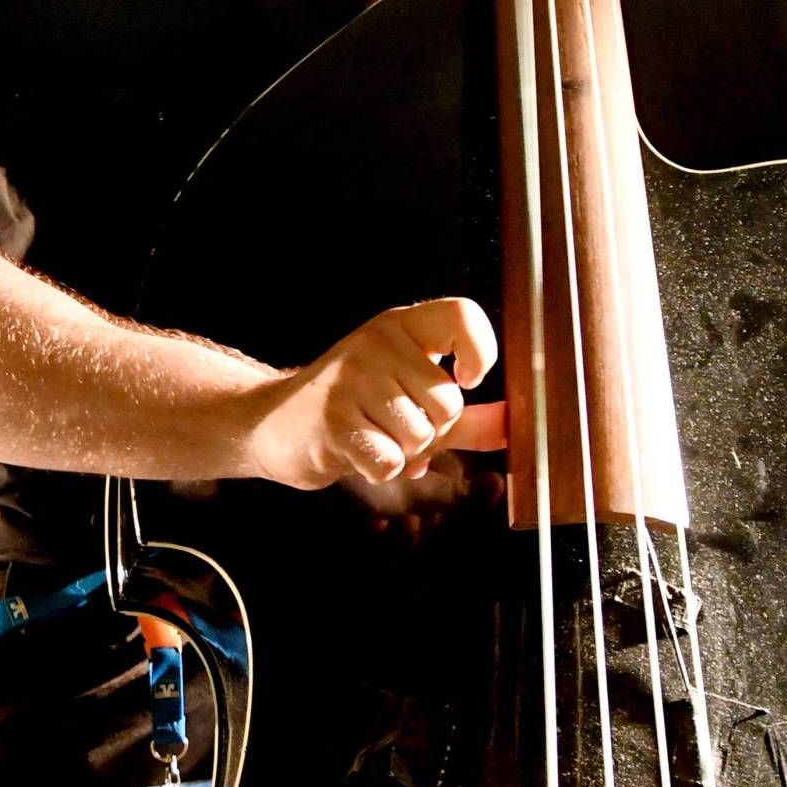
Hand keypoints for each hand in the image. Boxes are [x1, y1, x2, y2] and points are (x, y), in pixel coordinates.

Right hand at [243, 295, 499, 491]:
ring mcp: (352, 379)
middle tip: (395, 426)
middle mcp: (377, 344)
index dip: (480, 352)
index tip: (468, 379)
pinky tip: (356, 453)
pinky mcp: (334, 420)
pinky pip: (389, 461)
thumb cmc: (351, 410)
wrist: (273, 423)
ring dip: (403, 454)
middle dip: (431, 432)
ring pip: (420, 436)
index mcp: (401, 327)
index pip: (462, 316)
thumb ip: (466, 416)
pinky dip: (379, 469)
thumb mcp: (409, 400)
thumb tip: (513, 423)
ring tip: (372, 437)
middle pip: (447, 402)